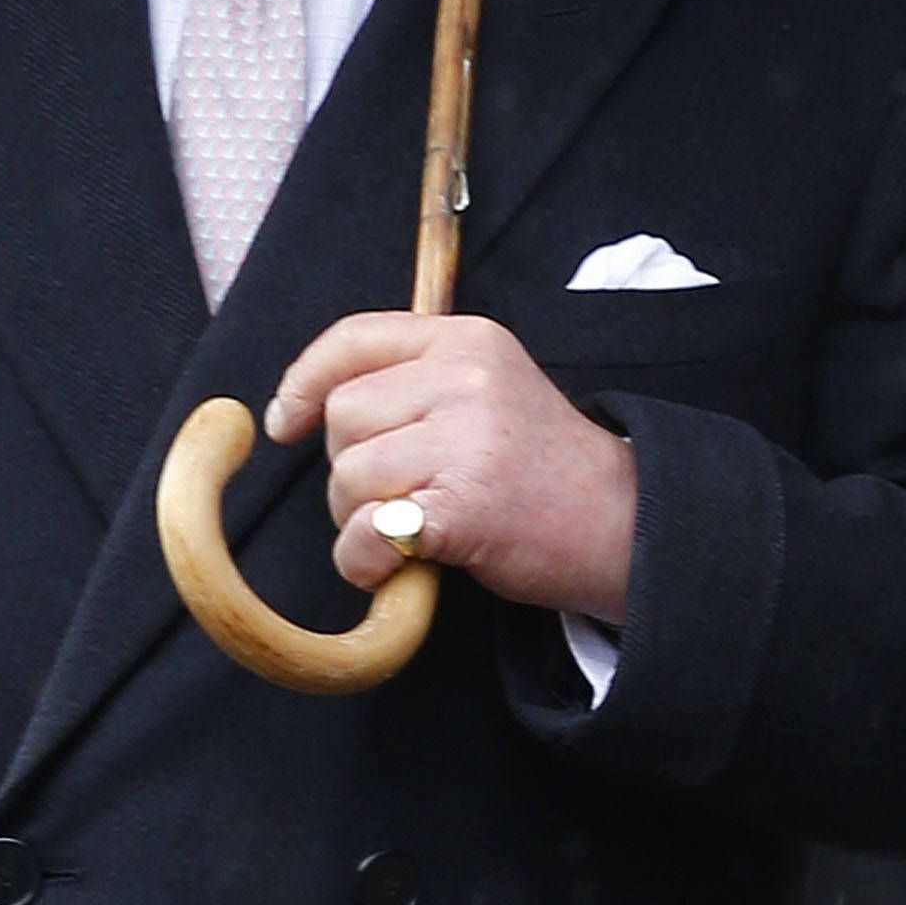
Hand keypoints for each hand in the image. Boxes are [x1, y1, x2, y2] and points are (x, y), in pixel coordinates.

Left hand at [266, 313, 637, 622]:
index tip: (286, 422)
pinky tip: (406, 565)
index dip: (304, 382)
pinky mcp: (464, 505)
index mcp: (470, 340)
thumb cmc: (539, 466)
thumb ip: (416, 380)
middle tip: (404, 492)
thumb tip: (311, 402)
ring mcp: (468, 439)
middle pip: (343, 416)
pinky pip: (366, 534)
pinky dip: (367, 562)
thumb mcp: (489, 388)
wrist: (619, 522)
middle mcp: (467, 378)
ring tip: (417, 525)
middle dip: (351, 465)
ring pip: (347, 478)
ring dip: (360, 520)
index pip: (354, 339)